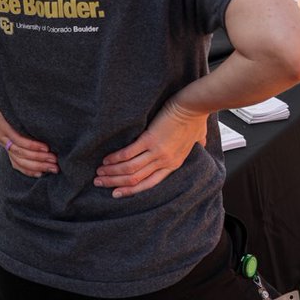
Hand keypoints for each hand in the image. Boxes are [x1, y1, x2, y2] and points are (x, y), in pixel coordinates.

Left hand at [0, 92, 58, 176]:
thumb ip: (22, 132)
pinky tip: (44, 147)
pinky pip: (19, 140)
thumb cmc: (3, 105)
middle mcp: (4, 142)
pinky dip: (33, 145)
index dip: (32, 170)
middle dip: (40, 166)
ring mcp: (4, 135)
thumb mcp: (12, 122)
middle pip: (21, 161)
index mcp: (6, 142)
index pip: (18, 163)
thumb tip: (42, 139)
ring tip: (53, 159)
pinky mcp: (5, 127)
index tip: (46, 172)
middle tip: (55, 168)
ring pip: (21, 153)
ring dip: (39, 158)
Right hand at [93, 97, 207, 198]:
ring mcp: (157, 152)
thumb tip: (200, 143)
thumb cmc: (196, 118)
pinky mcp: (150, 139)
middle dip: (115, 182)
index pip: (149, 183)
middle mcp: (164, 161)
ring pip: (130, 169)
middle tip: (100, 183)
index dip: (131, 190)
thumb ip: (196, 143)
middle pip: (136, 178)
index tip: (117, 193)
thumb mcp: (198, 137)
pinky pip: (129, 153)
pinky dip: (116, 158)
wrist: (194, 106)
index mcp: (174, 164)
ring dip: (112, 172)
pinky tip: (106, 160)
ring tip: (99, 173)